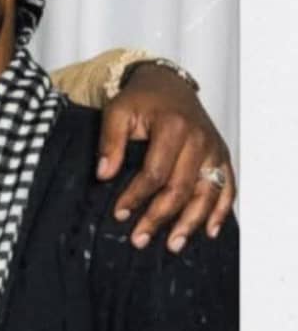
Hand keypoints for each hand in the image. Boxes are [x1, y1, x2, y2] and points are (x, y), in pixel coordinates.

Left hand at [96, 63, 235, 251]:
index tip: (119, 214)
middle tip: (140, 239)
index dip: (136, 196)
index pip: (155, 172)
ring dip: (191, 222)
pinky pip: (227, 187)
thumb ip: (110, 142)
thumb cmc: (141, 100)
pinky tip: (209, 231)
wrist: (168, 84)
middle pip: (181, 188)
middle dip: (160, 217)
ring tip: (173, 245)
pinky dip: (221, 211)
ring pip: (207, 193)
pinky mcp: (221, 156)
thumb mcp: (117, 111)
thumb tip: (104, 174)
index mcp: (174, 127)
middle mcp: (199, 140)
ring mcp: (214, 150)